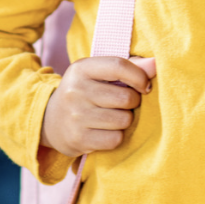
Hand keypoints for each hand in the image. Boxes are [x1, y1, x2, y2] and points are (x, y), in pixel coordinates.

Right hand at [40, 56, 155, 157]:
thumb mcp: (98, 74)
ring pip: (123, 120)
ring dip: (125, 120)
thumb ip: (128, 67)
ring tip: (112, 117)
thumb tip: (156, 64)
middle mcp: (76, 91)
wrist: (48, 120)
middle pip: (125, 97)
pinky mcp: (78, 139)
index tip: (145, 86)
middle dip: (132, 102)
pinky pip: (115, 139)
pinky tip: (105, 131)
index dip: (139, 76)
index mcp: (82, 69)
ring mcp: (76, 116)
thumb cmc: (84, 92)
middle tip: (122, 104)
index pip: (119, 66)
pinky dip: (116, 137)